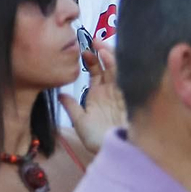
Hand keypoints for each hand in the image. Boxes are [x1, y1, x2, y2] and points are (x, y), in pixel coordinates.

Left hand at [60, 37, 126, 154]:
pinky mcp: (131, 96)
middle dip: (101, 52)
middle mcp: (111, 92)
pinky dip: (119, 66)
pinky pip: (126, 77)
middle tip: (93, 40)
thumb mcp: (80, 122)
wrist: (117, 152)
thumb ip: (71, 107)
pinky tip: (112, 56)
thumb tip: (59, 95)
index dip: (89, 60)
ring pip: (117, 69)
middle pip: (107, 67)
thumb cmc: (98, 140)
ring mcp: (122, 93)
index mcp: (98, 96)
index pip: (95, 72)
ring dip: (110, 56)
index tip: (82, 49)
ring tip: (100, 44)